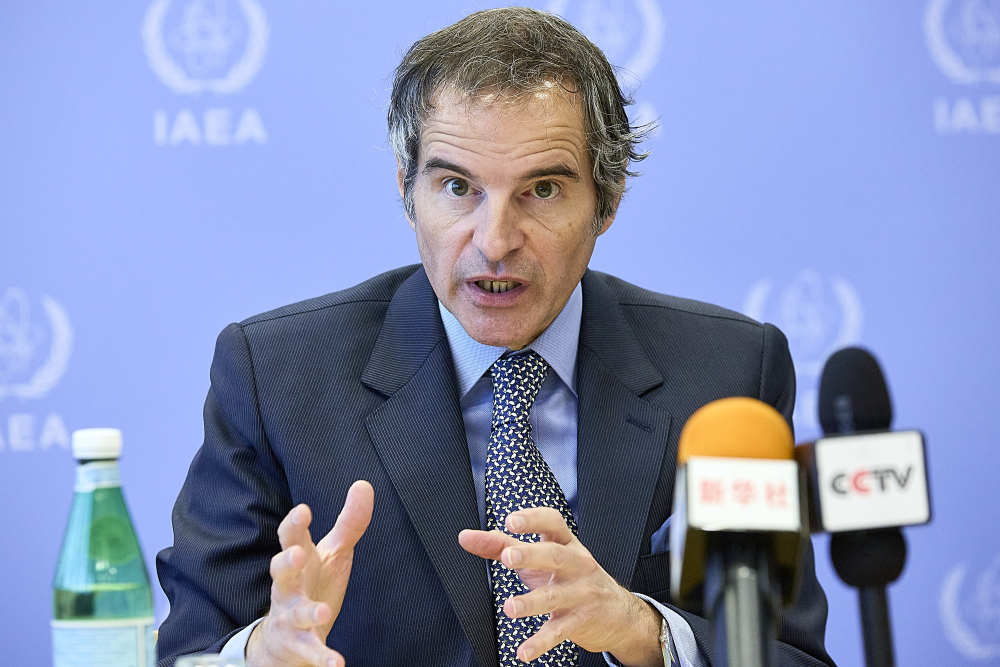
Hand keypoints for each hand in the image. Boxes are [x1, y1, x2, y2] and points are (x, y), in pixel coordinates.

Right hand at [246, 480, 374, 666]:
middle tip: (297, 553)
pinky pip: (310, 652)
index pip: (290, 537)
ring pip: (293, 613)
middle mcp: (287, 587)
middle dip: (286, 562)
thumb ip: (349, 522)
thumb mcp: (332, 552)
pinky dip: (322, 658)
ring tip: (321, 612)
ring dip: (306, 612)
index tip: (303, 510)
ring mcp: (289, 617)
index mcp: (298, 560)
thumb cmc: (312, 584)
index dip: (295, 524)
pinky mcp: (298, 645)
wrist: (285, 638)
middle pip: (280, 572)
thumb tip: (364, 484)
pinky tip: (337, 664)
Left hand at [458, 507, 660, 666]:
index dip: (533, 520)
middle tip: (508, 557)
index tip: (511, 521)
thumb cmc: (571, 578)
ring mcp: (582, 593)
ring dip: (532, 602)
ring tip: (510, 608)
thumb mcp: (541, 559)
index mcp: (566, 543)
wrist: (619, 613)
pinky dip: (541, 642)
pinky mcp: (582, 621)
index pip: (553, 523)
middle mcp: (577, 564)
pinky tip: (523, 651)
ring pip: (557, 596)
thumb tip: (466, 537)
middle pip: (555, 556)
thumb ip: (502, 545)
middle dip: (532, 555)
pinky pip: (559, 632)